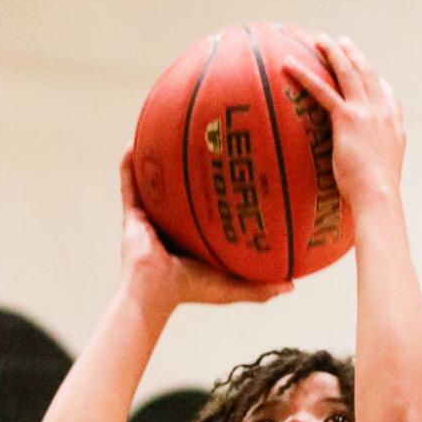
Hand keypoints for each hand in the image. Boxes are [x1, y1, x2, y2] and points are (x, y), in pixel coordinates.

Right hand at [118, 154, 288, 310]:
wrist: (155, 293)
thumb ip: (261, 288)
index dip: (219, 189)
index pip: (208, 206)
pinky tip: (133, 142)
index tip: (235, 168)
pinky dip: (129, 163)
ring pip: (154, 180)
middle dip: (190, 164)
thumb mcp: (232, 287)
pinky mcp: (132, 214)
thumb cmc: (191, 291)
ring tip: (164, 127)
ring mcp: (151, 216)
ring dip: (157, 156)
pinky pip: (129, 183)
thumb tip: (293, 285)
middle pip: (183, 187)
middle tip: (205, 140)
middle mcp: (171, 223)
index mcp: (192, 235)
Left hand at [286, 36, 404, 218]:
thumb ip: (379, 161)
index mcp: (394, 127)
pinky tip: (289, 64)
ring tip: (319, 40)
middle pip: (368, 75)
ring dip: (333, 53)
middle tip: (342, 42)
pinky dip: (304, 75)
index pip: (389, 97)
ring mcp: (366, 113)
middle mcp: (383, 114)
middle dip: (354, 55)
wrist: (379, 195)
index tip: (373, 74)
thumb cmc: (378, 194)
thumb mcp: (385, 174)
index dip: (379, 83)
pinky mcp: (347, 118)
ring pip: (348, 73)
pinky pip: (323, 91)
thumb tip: (370, 169)